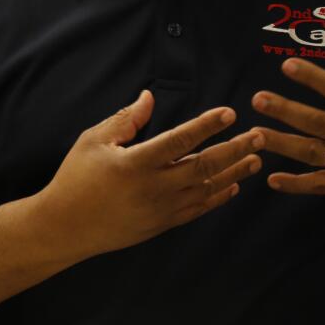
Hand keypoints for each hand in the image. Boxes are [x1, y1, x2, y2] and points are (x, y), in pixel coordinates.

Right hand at [37, 90, 263, 258]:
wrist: (66, 226)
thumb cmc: (76, 178)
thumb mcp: (93, 141)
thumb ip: (125, 119)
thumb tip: (149, 98)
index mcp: (136, 163)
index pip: (179, 140)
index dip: (206, 126)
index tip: (228, 113)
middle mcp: (154, 188)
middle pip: (203, 166)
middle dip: (234, 150)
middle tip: (258, 136)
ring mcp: (161, 209)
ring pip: (207, 190)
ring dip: (234, 173)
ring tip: (255, 159)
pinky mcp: (162, 224)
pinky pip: (198, 210)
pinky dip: (218, 197)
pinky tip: (233, 186)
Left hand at [252, 19, 324, 211]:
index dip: (313, 78)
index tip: (287, 65)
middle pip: (317, 121)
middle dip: (285, 110)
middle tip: (256, 100)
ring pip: (313, 153)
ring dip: (282, 143)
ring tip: (253, 134)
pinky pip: (323, 185)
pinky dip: (297, 184)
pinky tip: (272, 178)